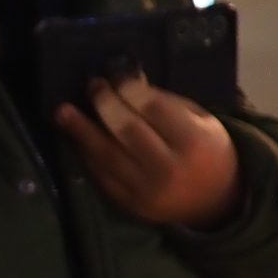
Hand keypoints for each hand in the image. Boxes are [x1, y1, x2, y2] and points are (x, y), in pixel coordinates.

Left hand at [53, 76, 240, 228]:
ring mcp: (145, 188)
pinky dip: (85, 153)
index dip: (130, 89)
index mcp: (193, 142)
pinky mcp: (128, 203)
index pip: (154, 110)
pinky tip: (75, 136)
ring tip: (62, 111)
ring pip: (106, 155)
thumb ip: (165, 103)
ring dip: (81, 130)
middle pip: (126, 131)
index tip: (114, 75)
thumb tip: (127, 79)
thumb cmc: (205, 150)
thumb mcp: (200, 121)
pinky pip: (100, 174)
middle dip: (105, 104)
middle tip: (92, 85)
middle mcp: (168, 167)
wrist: (215, 201)